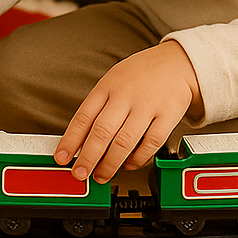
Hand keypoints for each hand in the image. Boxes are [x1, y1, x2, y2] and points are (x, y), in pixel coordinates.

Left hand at [54, 40, 202, 183]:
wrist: (176, 62)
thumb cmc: (141, 74)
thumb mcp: (113, 80)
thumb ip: (99, 107)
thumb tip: (80, 139)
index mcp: (108, 86)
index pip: (84, 116)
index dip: (70, 140)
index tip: (61, 157)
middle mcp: (126, 95)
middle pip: (102, 131)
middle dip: (88, 157)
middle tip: (79, 173)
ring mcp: (147, 105)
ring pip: (125, 141)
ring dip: (110, 163)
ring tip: (101, 175)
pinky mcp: (168, 115)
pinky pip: (151, 143)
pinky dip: (138, 158)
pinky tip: (129, 165)